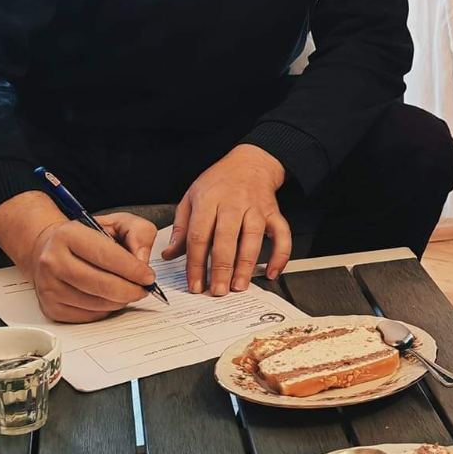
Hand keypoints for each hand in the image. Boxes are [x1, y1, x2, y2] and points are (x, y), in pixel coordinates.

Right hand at [25, 212, 159, 322]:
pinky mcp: (51, 307)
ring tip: (129, 291)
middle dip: (130, 290)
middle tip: (144, 289)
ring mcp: (49, 287)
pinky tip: (110, 298)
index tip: (148, 276)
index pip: (106, 256)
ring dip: (120, 301)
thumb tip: (142, 261)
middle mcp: (53, 261)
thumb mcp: (118, 222)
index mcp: (68, 235)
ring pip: (95, 303)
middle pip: (100, 284)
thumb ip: (139, 233)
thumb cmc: (88, 236)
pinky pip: (87, 316)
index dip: (132, 269)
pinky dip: (106, 310)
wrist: (52, 248)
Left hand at [163, 145, 292, 294]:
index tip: (194, 284)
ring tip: (239, 286)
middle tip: (217, 291)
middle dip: (221, 269)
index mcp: (209, 201)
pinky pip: (282, 235)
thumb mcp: (192, 197)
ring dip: (246, 265)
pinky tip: (272, 272)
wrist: (250, 162)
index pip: (199, 236)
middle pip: (226, 239)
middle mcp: (233, 204)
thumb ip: (182, 228)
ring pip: (252, 239)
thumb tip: (170, 254)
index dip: (195, 263)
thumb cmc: (219, 181)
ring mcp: (255, 209)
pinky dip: (281, 255)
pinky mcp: (274, 213)